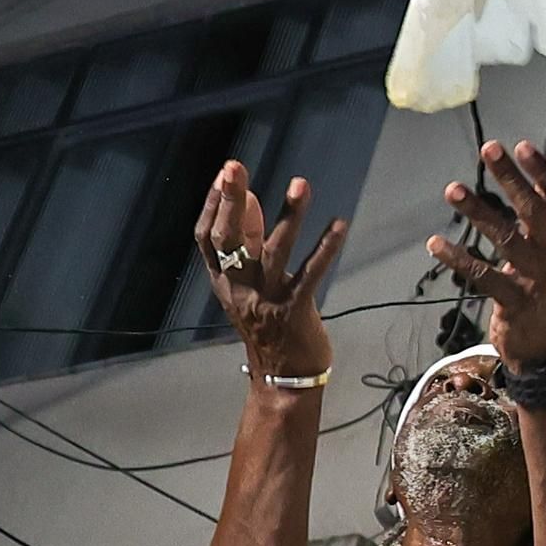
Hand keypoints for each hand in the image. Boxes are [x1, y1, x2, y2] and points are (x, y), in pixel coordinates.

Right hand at [197, 162, 346, 383]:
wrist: (282, 378)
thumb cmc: (267, 321)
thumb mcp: (249, 282)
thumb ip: (249, 241)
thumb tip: (247, 197)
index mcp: (224, 281)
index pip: (207, 238)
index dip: (212, 204)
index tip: (223, 173)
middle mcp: (240, 288)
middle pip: (228, 240)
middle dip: (229, 201)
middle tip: (234, 167)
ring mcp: (266, 300)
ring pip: (274, 252)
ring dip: (288, 216)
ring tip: (300, 184)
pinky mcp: (295, 311)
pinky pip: (311, 274)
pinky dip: (325, 248)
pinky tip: (339, 224)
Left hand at [430, 139, 545, 364]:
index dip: (540, 172)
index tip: (521, 146)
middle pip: (534, 210)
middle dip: (510, 178)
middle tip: (489, 150)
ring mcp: (537, 279)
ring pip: (505, 238)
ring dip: (478, 211)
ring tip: (452, 189)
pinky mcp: (514, 301)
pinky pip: (482, 275)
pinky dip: (458, 258)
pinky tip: (436, 243)